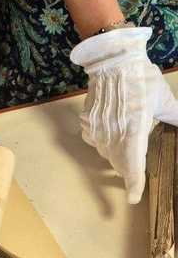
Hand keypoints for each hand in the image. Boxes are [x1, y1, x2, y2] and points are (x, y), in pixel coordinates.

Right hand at [70, 27, 177, 203]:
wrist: (112, 59)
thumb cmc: (141, 78)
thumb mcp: (163, 99)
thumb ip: (174, 116)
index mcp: (134, 129)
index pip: (133, 164)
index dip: (134, 183)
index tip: (133, 198)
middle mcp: (112, 132)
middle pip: (119, 161)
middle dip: (127, 170)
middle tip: (135, 176)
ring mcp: (97, 127)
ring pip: (107, 152)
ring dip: (116, 156)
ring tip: (124, 152)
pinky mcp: (88, 121)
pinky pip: (96, 140)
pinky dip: (104, 142)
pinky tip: (111, 134)